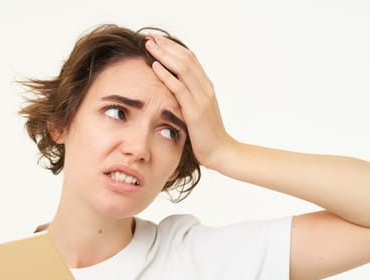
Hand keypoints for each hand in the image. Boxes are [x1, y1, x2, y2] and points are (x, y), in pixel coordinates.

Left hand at [145, 35, 233, 169]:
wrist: (220, 151)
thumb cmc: (205, 135)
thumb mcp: (196, 112)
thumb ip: (187, 99)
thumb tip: (171, 91)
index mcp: (205, 86)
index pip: (189, 58)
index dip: (173, 47)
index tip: (157, 40)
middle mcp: (205, 88)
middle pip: (185, 58)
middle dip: (166, 46)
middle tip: (150, 36)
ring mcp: (202, 98)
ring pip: (183, 68)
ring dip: (164, 55)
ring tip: (149, 46)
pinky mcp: (195, 110)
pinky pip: (180, 88)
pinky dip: (166, 75)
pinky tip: (155, 66)